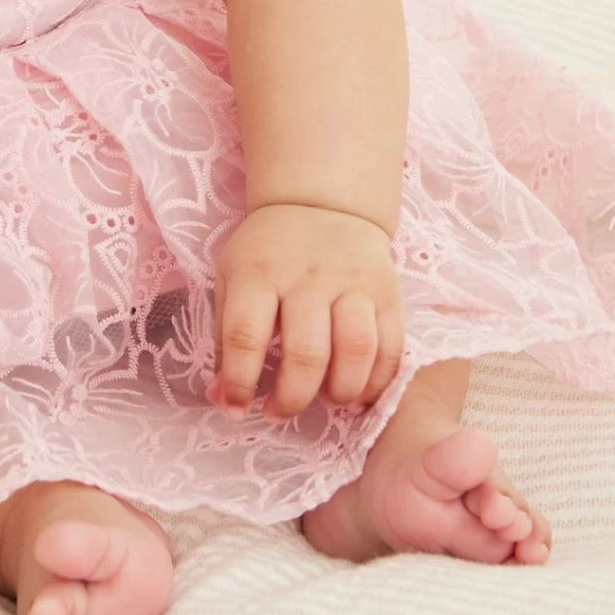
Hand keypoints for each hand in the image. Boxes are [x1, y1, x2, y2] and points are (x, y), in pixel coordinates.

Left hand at [206, 202, 404, 420]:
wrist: (322, 203)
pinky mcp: (388, 292)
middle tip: (281, 412)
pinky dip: (378, 382)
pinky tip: (360, 394)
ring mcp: (353, 283)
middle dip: (293, 398)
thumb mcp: (232, 277)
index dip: (240, 383)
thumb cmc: (268, 251)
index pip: (245, 336)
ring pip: (357, 351)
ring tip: (327, 401)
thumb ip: (225, 338)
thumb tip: (222, 401)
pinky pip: (392, 347)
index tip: (239, 410)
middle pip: (307, 354)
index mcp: (259, 272)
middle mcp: (308, 276)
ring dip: (342, 391)